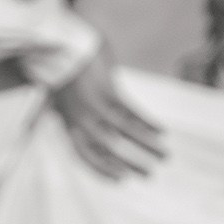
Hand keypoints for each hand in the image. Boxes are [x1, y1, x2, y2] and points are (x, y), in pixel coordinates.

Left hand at [47, 44, 164, 178]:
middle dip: (131, 164)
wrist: (57, 44)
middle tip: (150, 175)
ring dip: (147, 146)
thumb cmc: (61, 68)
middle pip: (108, 149)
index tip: (120, 180)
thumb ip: (72, 113)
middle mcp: (81, 118)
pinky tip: (162, 131)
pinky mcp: (107, 91)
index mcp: (68, 121)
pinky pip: (132, 113)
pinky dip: (148, 123)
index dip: (102, 169)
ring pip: (125, 133)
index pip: (84, 154)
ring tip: (165, 155)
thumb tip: (77, 124)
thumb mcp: (61, 95)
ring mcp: (94, 105)